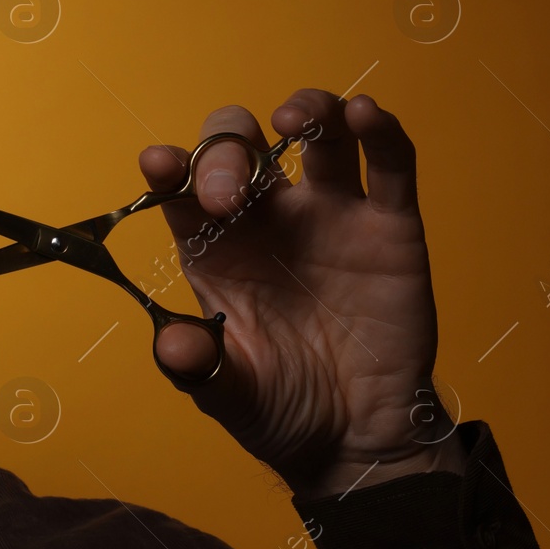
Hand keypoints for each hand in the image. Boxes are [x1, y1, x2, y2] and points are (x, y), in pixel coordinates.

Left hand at [140, 89, 465, 499]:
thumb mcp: (228, 395)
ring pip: (318, 134)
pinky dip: (381, 132)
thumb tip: (175, 346)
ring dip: (306, 109)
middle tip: (227, 196)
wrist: (356, 440)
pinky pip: (390, 165)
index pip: (183, 188)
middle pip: (241, 147)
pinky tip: (366, 114)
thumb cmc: (280, 406)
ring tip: (294, 118)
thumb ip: (199, 369)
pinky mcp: (389, 228)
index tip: (159, 164)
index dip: (171, 167)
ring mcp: (329, 216)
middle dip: (227, 152)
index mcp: (214, 247)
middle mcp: (266, 219)